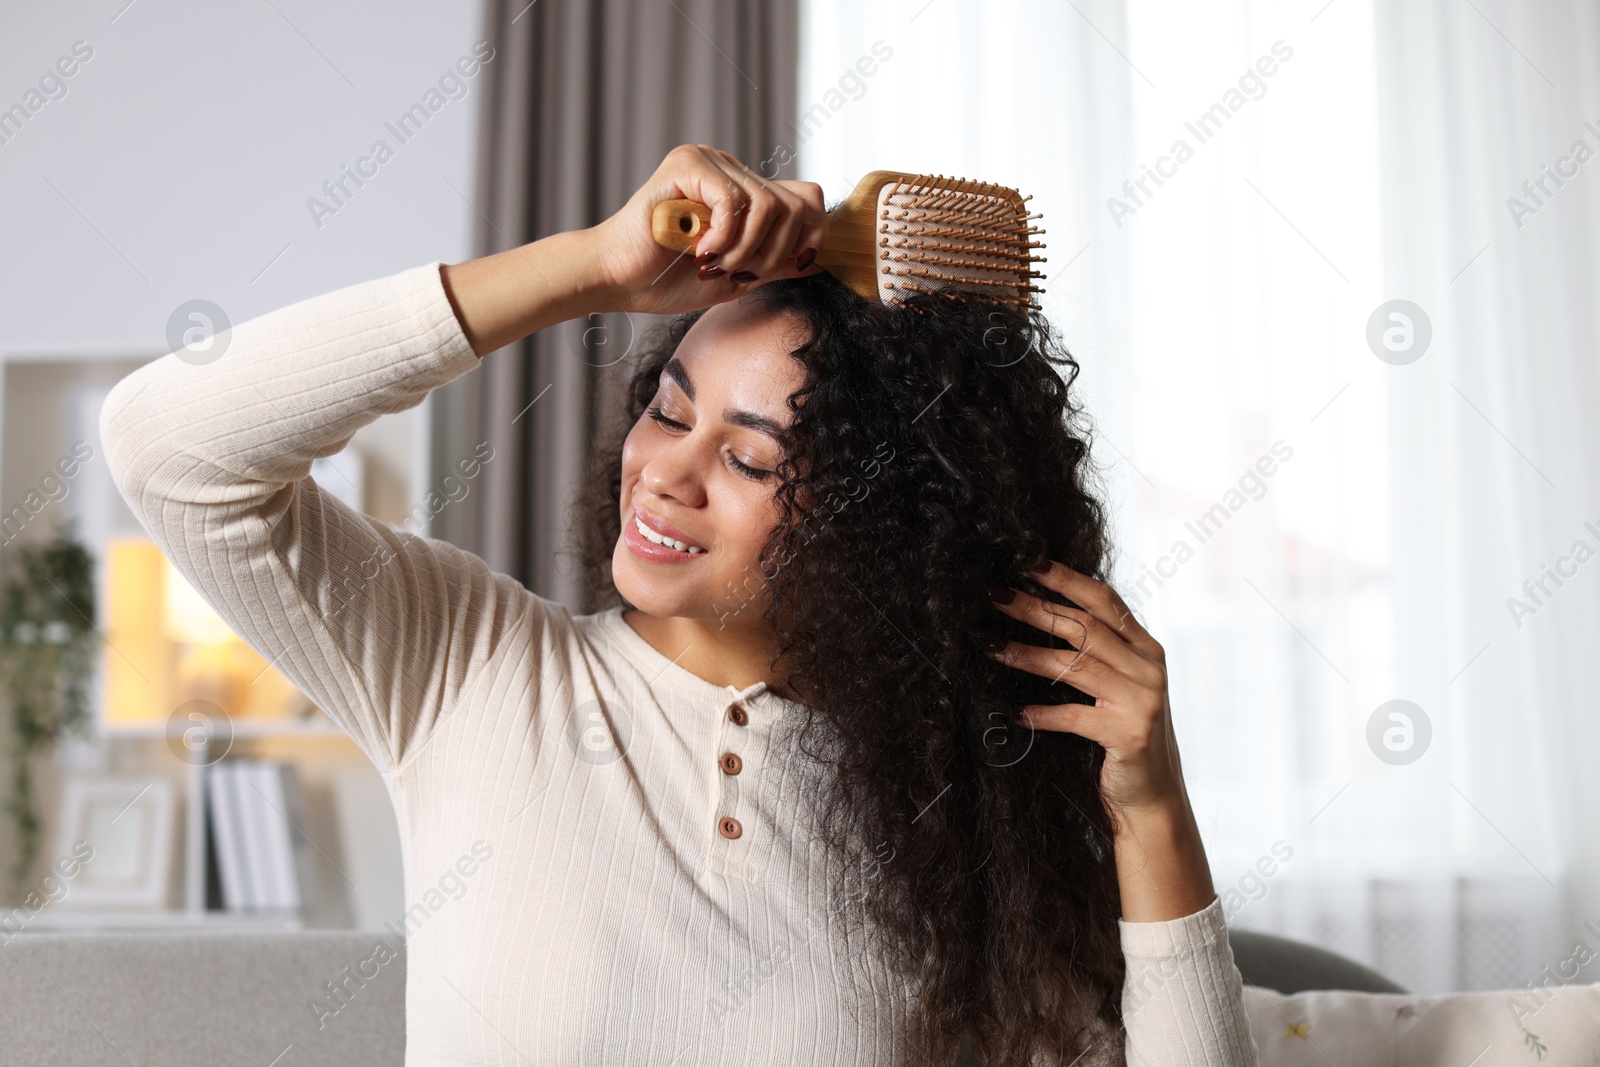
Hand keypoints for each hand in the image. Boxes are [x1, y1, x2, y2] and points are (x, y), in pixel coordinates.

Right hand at [588, 143, 827, 315]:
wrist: (619, 280)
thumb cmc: (668, 279)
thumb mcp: (738, 276)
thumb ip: (775, 264)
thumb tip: (818, 260)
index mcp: (745, 191)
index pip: (806, 197)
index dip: (811, 234)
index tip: (788, 267)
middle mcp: (731, 169)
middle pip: (795, 203)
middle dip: (775, 253)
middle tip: (739, 273)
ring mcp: (709, 162)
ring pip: (767, 205)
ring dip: (748, 249)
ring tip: (716, 265)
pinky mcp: (687, 164)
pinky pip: (733, 200)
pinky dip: (724, 237)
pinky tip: (700, 253)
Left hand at [984, 561, 1187, 820]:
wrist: (1152, 798)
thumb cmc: (1123, 737)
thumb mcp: (1119, 687)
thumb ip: (1098, 654)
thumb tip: (1040, 613)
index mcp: (1147, 649)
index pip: (1105, 601)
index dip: (1066, 579)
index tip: (1028, 562)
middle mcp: (1149, 668)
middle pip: (1084, 627)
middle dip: (1035, 608)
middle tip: (994, 596)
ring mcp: (1142, 700)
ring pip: (1074, 666)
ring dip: (1027, 654)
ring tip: (991, 646)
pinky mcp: (1128, 734)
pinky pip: (1072, 716)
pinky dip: (1039, 714)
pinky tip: (1013, 713)